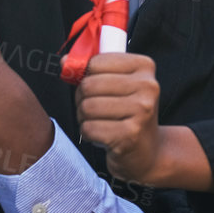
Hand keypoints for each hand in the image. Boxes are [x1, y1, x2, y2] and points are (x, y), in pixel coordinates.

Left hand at [76, 52, 162, 180]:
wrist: (147, 150)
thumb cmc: (127, 114)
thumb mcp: (118, 84)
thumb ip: (93, 70)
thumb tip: (65, 62)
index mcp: (144, 66)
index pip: (97, 62)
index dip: (86, 75)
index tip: (94, 85)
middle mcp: (148, 86)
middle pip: (89, 85)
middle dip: (82, 98)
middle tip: (94, 107)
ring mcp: (141, 111)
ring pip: (87, 107)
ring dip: (84, 117)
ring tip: (99, 121)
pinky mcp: (130, 134)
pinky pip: (89, 128)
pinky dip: (89, 133)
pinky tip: (102, 135)